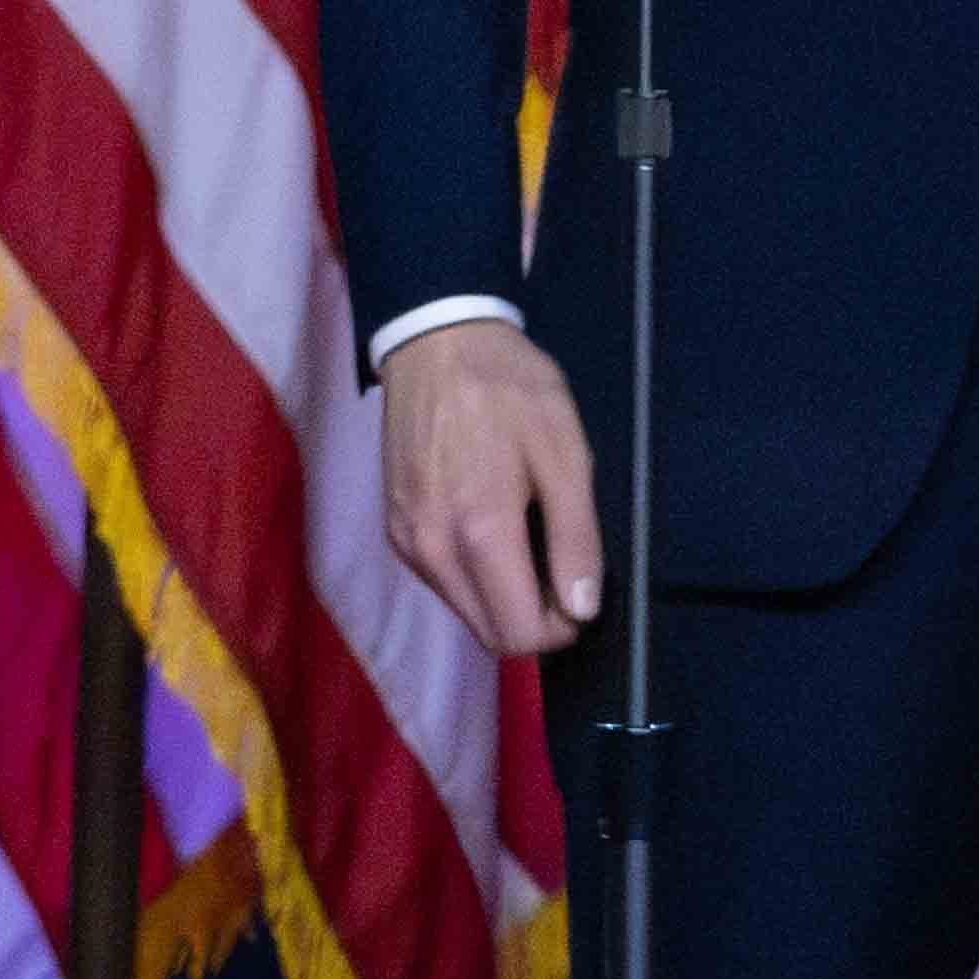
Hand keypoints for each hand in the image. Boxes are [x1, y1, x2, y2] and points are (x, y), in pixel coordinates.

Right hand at [378, 313, 607, 653]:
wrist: (438, 346)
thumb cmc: (512, 393)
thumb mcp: (567, 457)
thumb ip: (576, 539)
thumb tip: (582, 609)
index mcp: (478, 533)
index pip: (517, 633)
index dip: (561, 628)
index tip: (583, 597)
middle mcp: (431, 550)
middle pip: (488, 632)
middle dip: (533, 618)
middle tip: (564, 570)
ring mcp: (405, 542)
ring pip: (464, 609)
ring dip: (504, 597)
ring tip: (534, 542)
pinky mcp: (394, 530)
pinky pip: (443, 581)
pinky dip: (476, 575)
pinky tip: (497, 531)